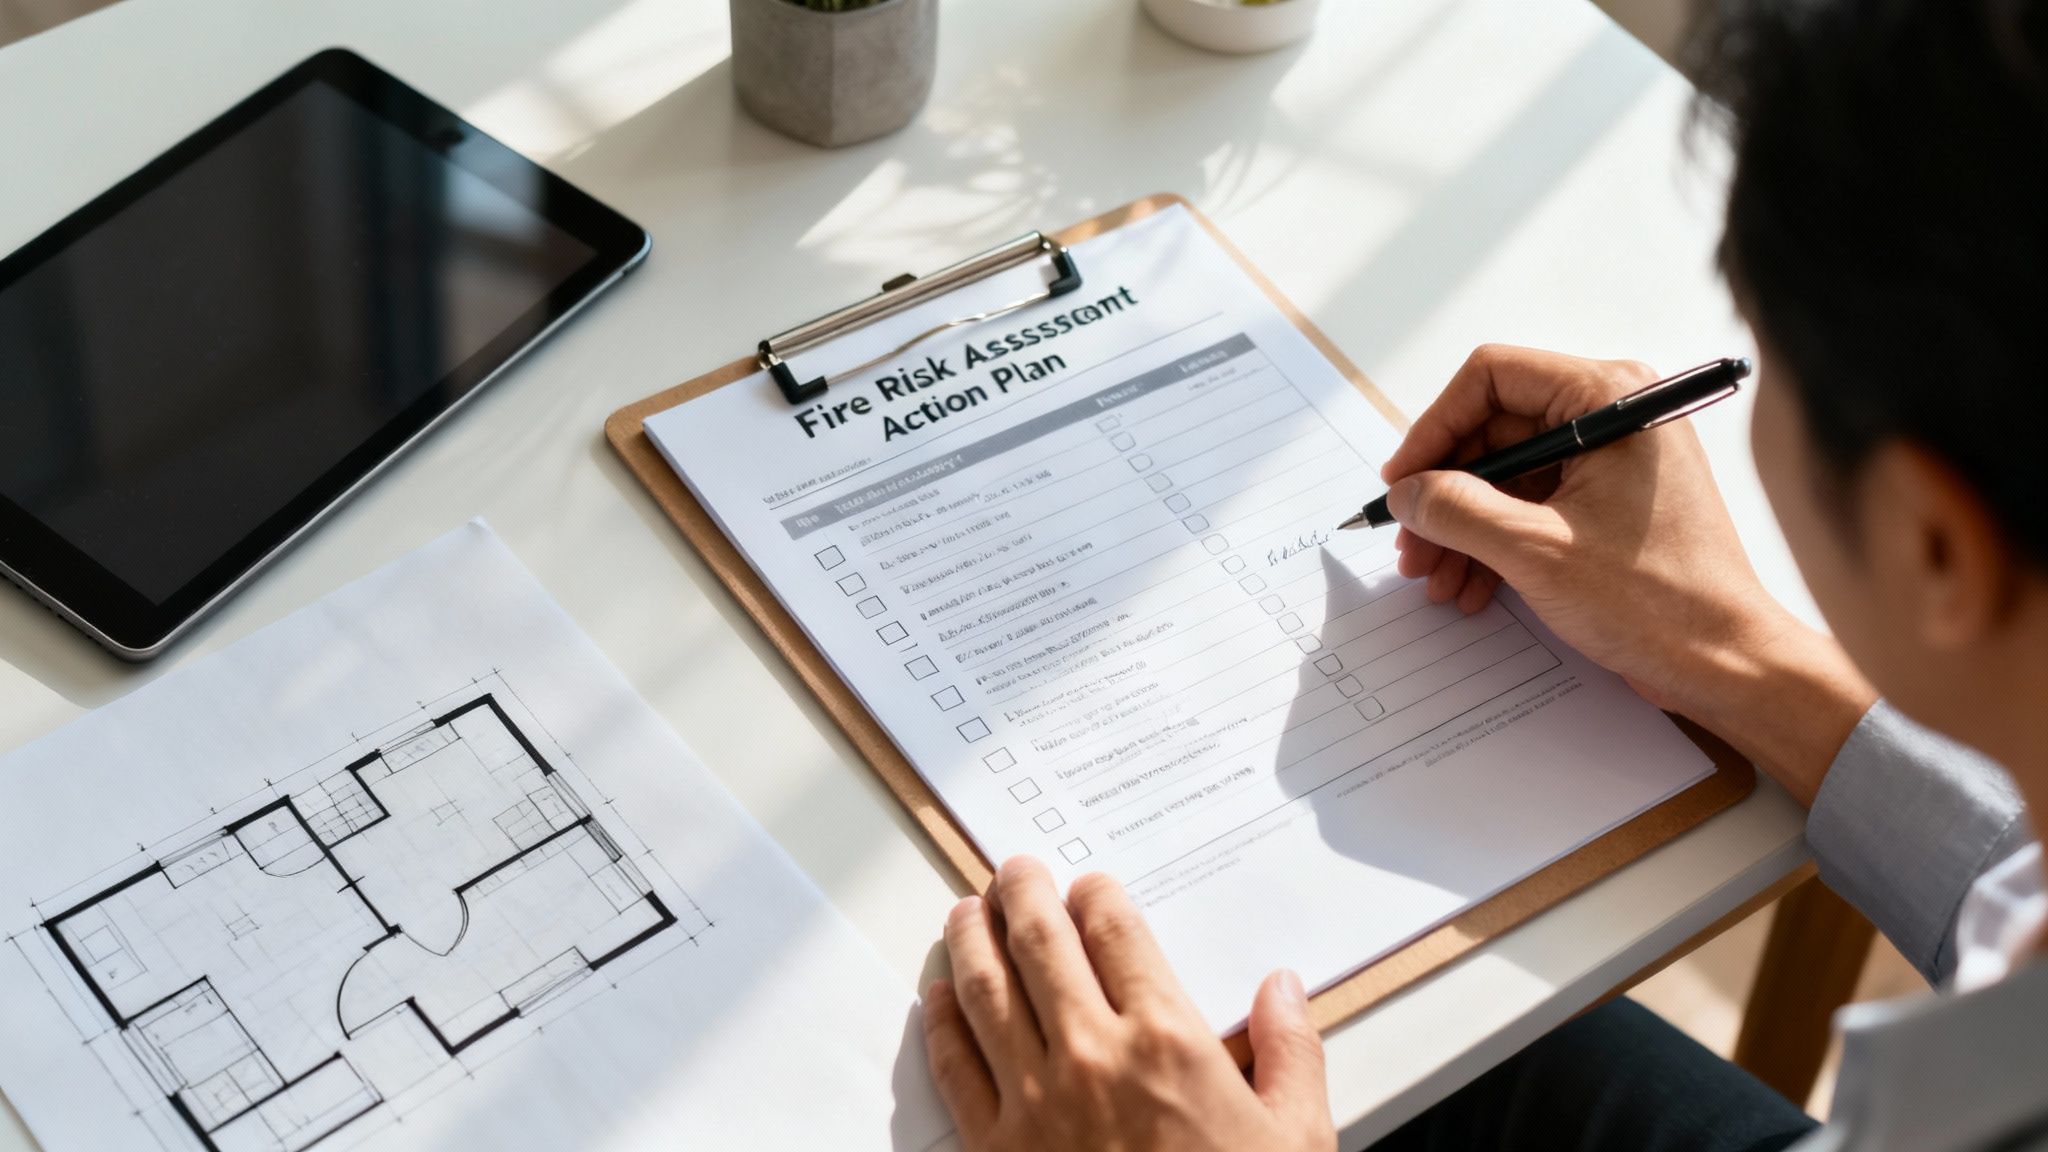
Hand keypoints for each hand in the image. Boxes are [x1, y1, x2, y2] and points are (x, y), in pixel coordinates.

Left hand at [922, 857, 1333, 1151]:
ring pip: (986, 991)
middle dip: (1024, 894)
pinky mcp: (996, 1148)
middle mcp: (1093, 1056)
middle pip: (1042, 944)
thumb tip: (1282, 989)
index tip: (1091, 885)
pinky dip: (940, 1021)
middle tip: (1015, 870)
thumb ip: (1292, 1052)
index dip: (1098, 896)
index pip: (1118, 933)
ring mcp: (1035, 1101)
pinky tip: (936, 996)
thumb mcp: (1297, 1139)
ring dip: (972, 940)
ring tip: (969, 911)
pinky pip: (954, 1066)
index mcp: (1169, 1042)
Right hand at [1380, 345, 1871, 801]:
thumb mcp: (1534, 551)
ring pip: (1508, 474)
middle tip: (1411, 544)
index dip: (1434, 429)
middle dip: (1445, 493)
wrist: (1726, 663)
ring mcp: (1615, 460)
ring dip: (1463, 526)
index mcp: (1610, 398)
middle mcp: (1615, 415)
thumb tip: (1406, 491)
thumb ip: (1456, 509)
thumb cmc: (1658, 601)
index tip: (1402, 481)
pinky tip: (1472, 586)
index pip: (1492, 378)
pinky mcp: (1612, 502)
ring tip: (1436, 578)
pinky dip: (1496, 541)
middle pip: (1494, 431)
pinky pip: (1534, 504)